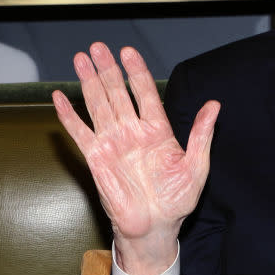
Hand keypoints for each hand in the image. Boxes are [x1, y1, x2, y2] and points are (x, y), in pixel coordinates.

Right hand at [52, 42, 218, 274]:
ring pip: (98, 105)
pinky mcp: (96, 158)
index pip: (145, 93)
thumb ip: (202, 134)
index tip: (128, 52)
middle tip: (98, 47)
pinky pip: (80, 132)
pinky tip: (59, 98)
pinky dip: (69, 116)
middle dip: (108, 69)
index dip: (137, 72)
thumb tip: (215, 105)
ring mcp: (113, 143)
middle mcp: (133, 132)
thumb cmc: (177, 200)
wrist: (156, 227)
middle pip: (118, 93)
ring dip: (89, 82)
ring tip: (81, 59)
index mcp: (158, 131)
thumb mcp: (197, 166)